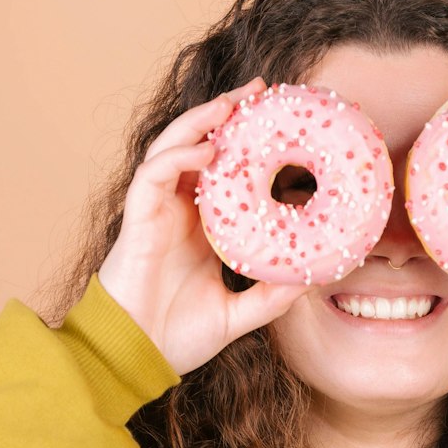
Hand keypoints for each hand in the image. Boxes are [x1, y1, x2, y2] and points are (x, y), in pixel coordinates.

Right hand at [96, 75, 311, 374]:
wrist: (135, 357)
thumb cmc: (176, 337)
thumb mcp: (237, 315)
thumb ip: (269, 297)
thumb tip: (312, 280)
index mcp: (202, 227)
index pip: (225, 170)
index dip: (248, 143)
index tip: (280, 122)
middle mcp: (179, 211)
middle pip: (200, 146)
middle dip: (226, 114)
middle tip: (261, 90)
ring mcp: (157, 211)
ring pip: (174, 148)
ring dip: (201, 122)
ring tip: (232, 103)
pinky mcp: (138, 217)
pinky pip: (154, 174)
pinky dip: (179, 157)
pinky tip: (207, 151)